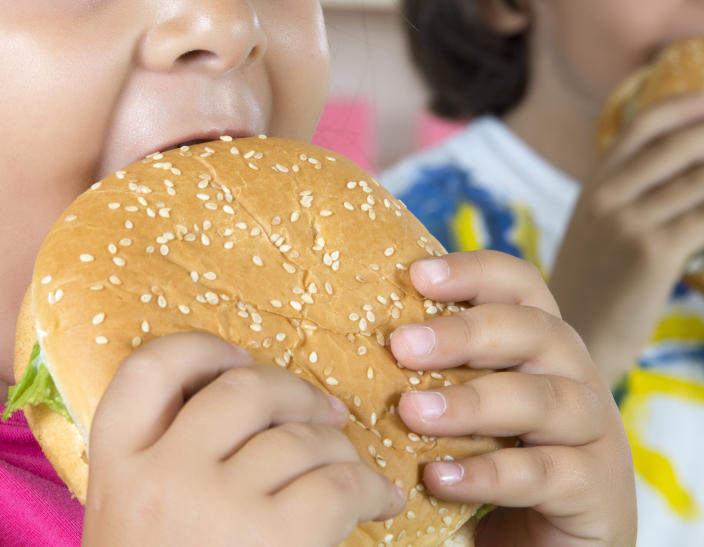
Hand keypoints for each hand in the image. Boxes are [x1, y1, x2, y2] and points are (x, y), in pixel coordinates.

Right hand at [82, 332, 404, 546]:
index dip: (202, 349)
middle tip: (326, 414)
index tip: (239, 359)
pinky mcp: (275, 539)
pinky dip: (372, 488)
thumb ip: (169, 461)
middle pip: (244, 387)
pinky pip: (340, 484)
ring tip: (354, 472)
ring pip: (301, 438)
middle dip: (297, 391)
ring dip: (342, 449)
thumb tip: (260, 407)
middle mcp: (162, 476)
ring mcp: (217, 506)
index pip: (149, 369)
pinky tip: (382, 503)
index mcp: (116, 468)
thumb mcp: (138, 521)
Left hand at [390, 251, 636, 545]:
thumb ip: (437, 377)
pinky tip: (439, 478)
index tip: (416, 275)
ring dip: (472, 402)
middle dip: (465, 334)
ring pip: (540, 399)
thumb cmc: (501, 464)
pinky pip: (543, 472)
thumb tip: (355, 344)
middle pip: (533, 331)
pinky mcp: (598, 488)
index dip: (474, 272)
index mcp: (543, 346)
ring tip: (411, 413)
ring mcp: (594, 432)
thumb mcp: (469, 412)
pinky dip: (490, 472)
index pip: (520, 286)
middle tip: (401, 345)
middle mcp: (575, 376)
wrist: (556, 545)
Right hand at [550, 92, 703, 385]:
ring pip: (699, 181)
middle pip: (676, 148)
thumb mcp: (594, 234)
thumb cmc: (593, 291)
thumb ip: (622, 201)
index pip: (639, 128)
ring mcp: (629, 224)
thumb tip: (678, 180)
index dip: (681, 108)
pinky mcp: (653, 255)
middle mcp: (607, 198)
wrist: (577, 340)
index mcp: (593, 187)